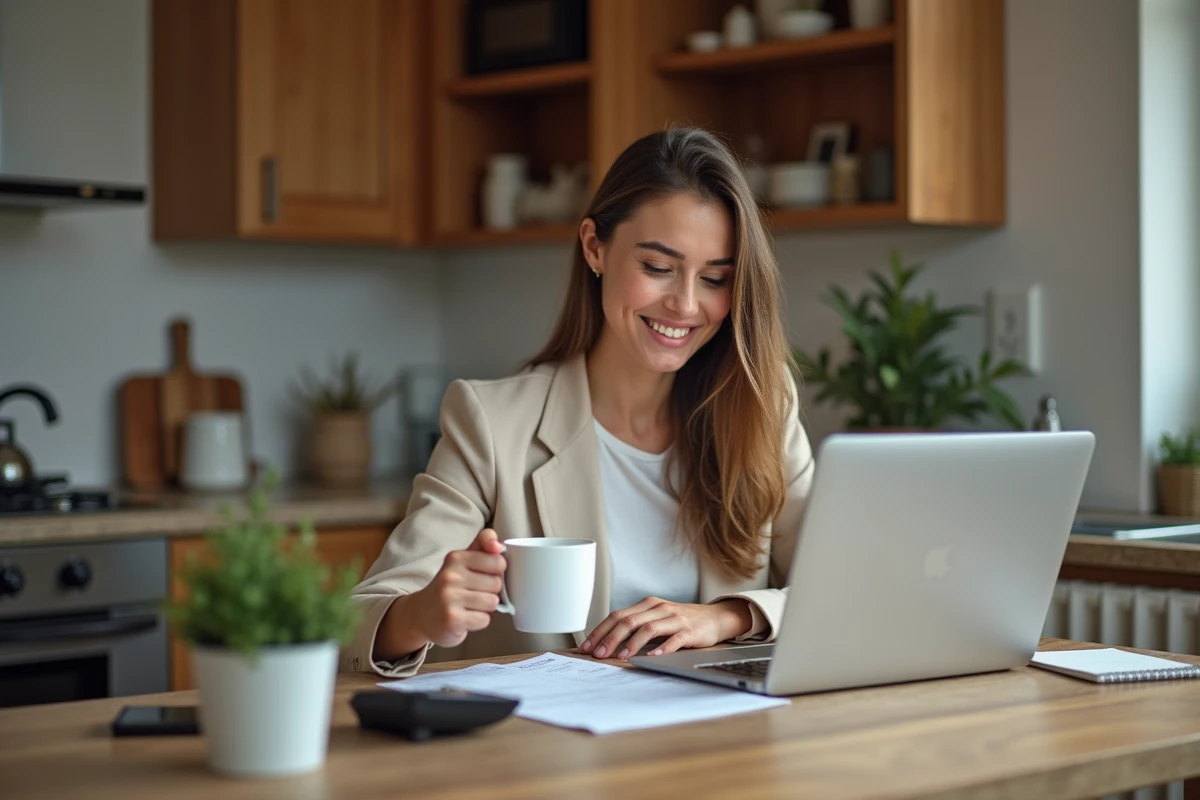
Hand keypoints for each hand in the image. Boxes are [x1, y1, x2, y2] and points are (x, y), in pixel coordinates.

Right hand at [408, 528, 506, 648]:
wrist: (422, 615)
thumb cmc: (450, 586)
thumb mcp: (463, 560)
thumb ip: (483, 544)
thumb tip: (498, 545)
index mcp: (456, 558)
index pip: (498, 562)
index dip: (496, 572)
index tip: (484, 575)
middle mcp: (451, 576)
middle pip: (496, 584)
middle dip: (490, 591)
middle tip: (473, 593)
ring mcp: (450, 598)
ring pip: (492, 602)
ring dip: (485, 608)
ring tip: (469, 606)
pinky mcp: (452, 619)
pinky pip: (484, 620)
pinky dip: (479, 621)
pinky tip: (465, 617)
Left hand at [580, 597, 753, 659]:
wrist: (715, 618)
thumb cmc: (682, 621)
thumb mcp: (657, 618)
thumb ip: (637, 626)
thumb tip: (608, 643)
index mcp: (648, 605)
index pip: (618, 615)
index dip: (601, 631)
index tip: (588, 646)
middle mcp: (659, 608)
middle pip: (629, 621)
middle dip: (610, 638)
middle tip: (598, 654)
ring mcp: (675, 618)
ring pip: (648, 628)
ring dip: (632, 643)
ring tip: (621, 656)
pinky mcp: (689, 631)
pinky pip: (674, 639)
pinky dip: (662, 648)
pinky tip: (653, 657)